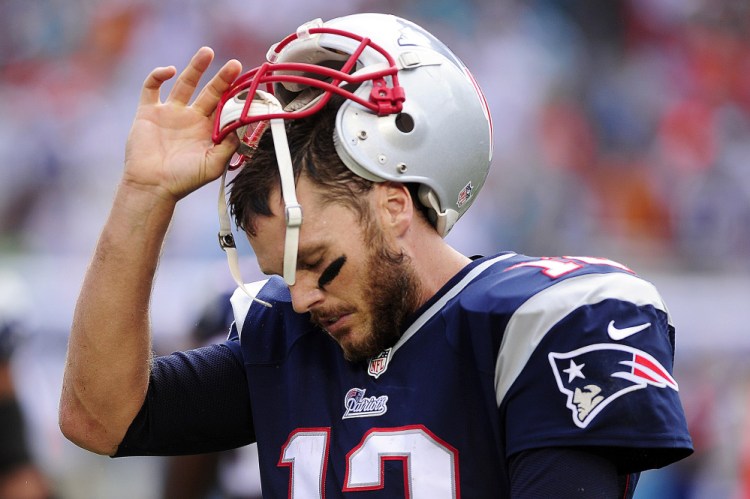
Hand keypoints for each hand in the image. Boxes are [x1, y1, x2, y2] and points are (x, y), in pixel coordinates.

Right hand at [123, 47, 241, 201]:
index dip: (234, 96)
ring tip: (208, 52)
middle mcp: (190, 119)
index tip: (247, 86)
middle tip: (235, 65)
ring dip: (196, 67)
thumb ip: (229, 145)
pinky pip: (152, 87)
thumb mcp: (214, 165)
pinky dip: (158, 75)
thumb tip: (243, 126)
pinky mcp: (148, 112)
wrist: (153, 186)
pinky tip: (170, 71)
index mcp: (207, 130)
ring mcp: (169, 113)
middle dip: (222, 78)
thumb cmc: (184, 180)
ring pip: (185, 83)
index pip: (224, 107)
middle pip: (209, 92)